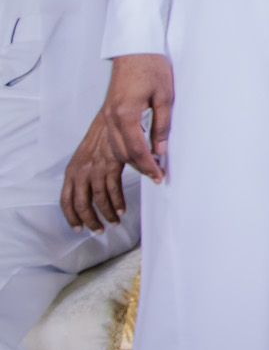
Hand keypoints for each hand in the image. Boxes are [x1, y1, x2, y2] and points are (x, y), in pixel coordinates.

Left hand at [61, 117, 127, 232]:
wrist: (111, 119)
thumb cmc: (100, 138)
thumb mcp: (85, 157)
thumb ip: (83, 175)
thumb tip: (87, 194)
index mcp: (71, 172)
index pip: (65, 201)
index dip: (71, 217)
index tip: (78, 228)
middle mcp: (80, 172)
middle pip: (81, 205)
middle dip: (90, 221)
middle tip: (98, 230)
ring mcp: (95, 169)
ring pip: (99, 200)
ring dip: (108, 214)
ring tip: (114, 222)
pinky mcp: (111, 166)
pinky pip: (113, 191)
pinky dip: (118, 203)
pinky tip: (122, 210)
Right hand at [102, 53, 172, 183]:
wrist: (134, 50)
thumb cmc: (151, 68)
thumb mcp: (165, 97)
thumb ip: (162, 125)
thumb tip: (161, 149)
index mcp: (125, 114)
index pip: (136, 150)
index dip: (149, 166)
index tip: (159, 176)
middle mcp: (111, 118)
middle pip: (123, 153)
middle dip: (140, 167)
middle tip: (157, 176)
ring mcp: (106, 116)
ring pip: (116, 148)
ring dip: (131, 160)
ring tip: (149, 167)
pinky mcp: (107, 112)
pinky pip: (113, 138)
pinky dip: (124, 149)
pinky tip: (137, 152)